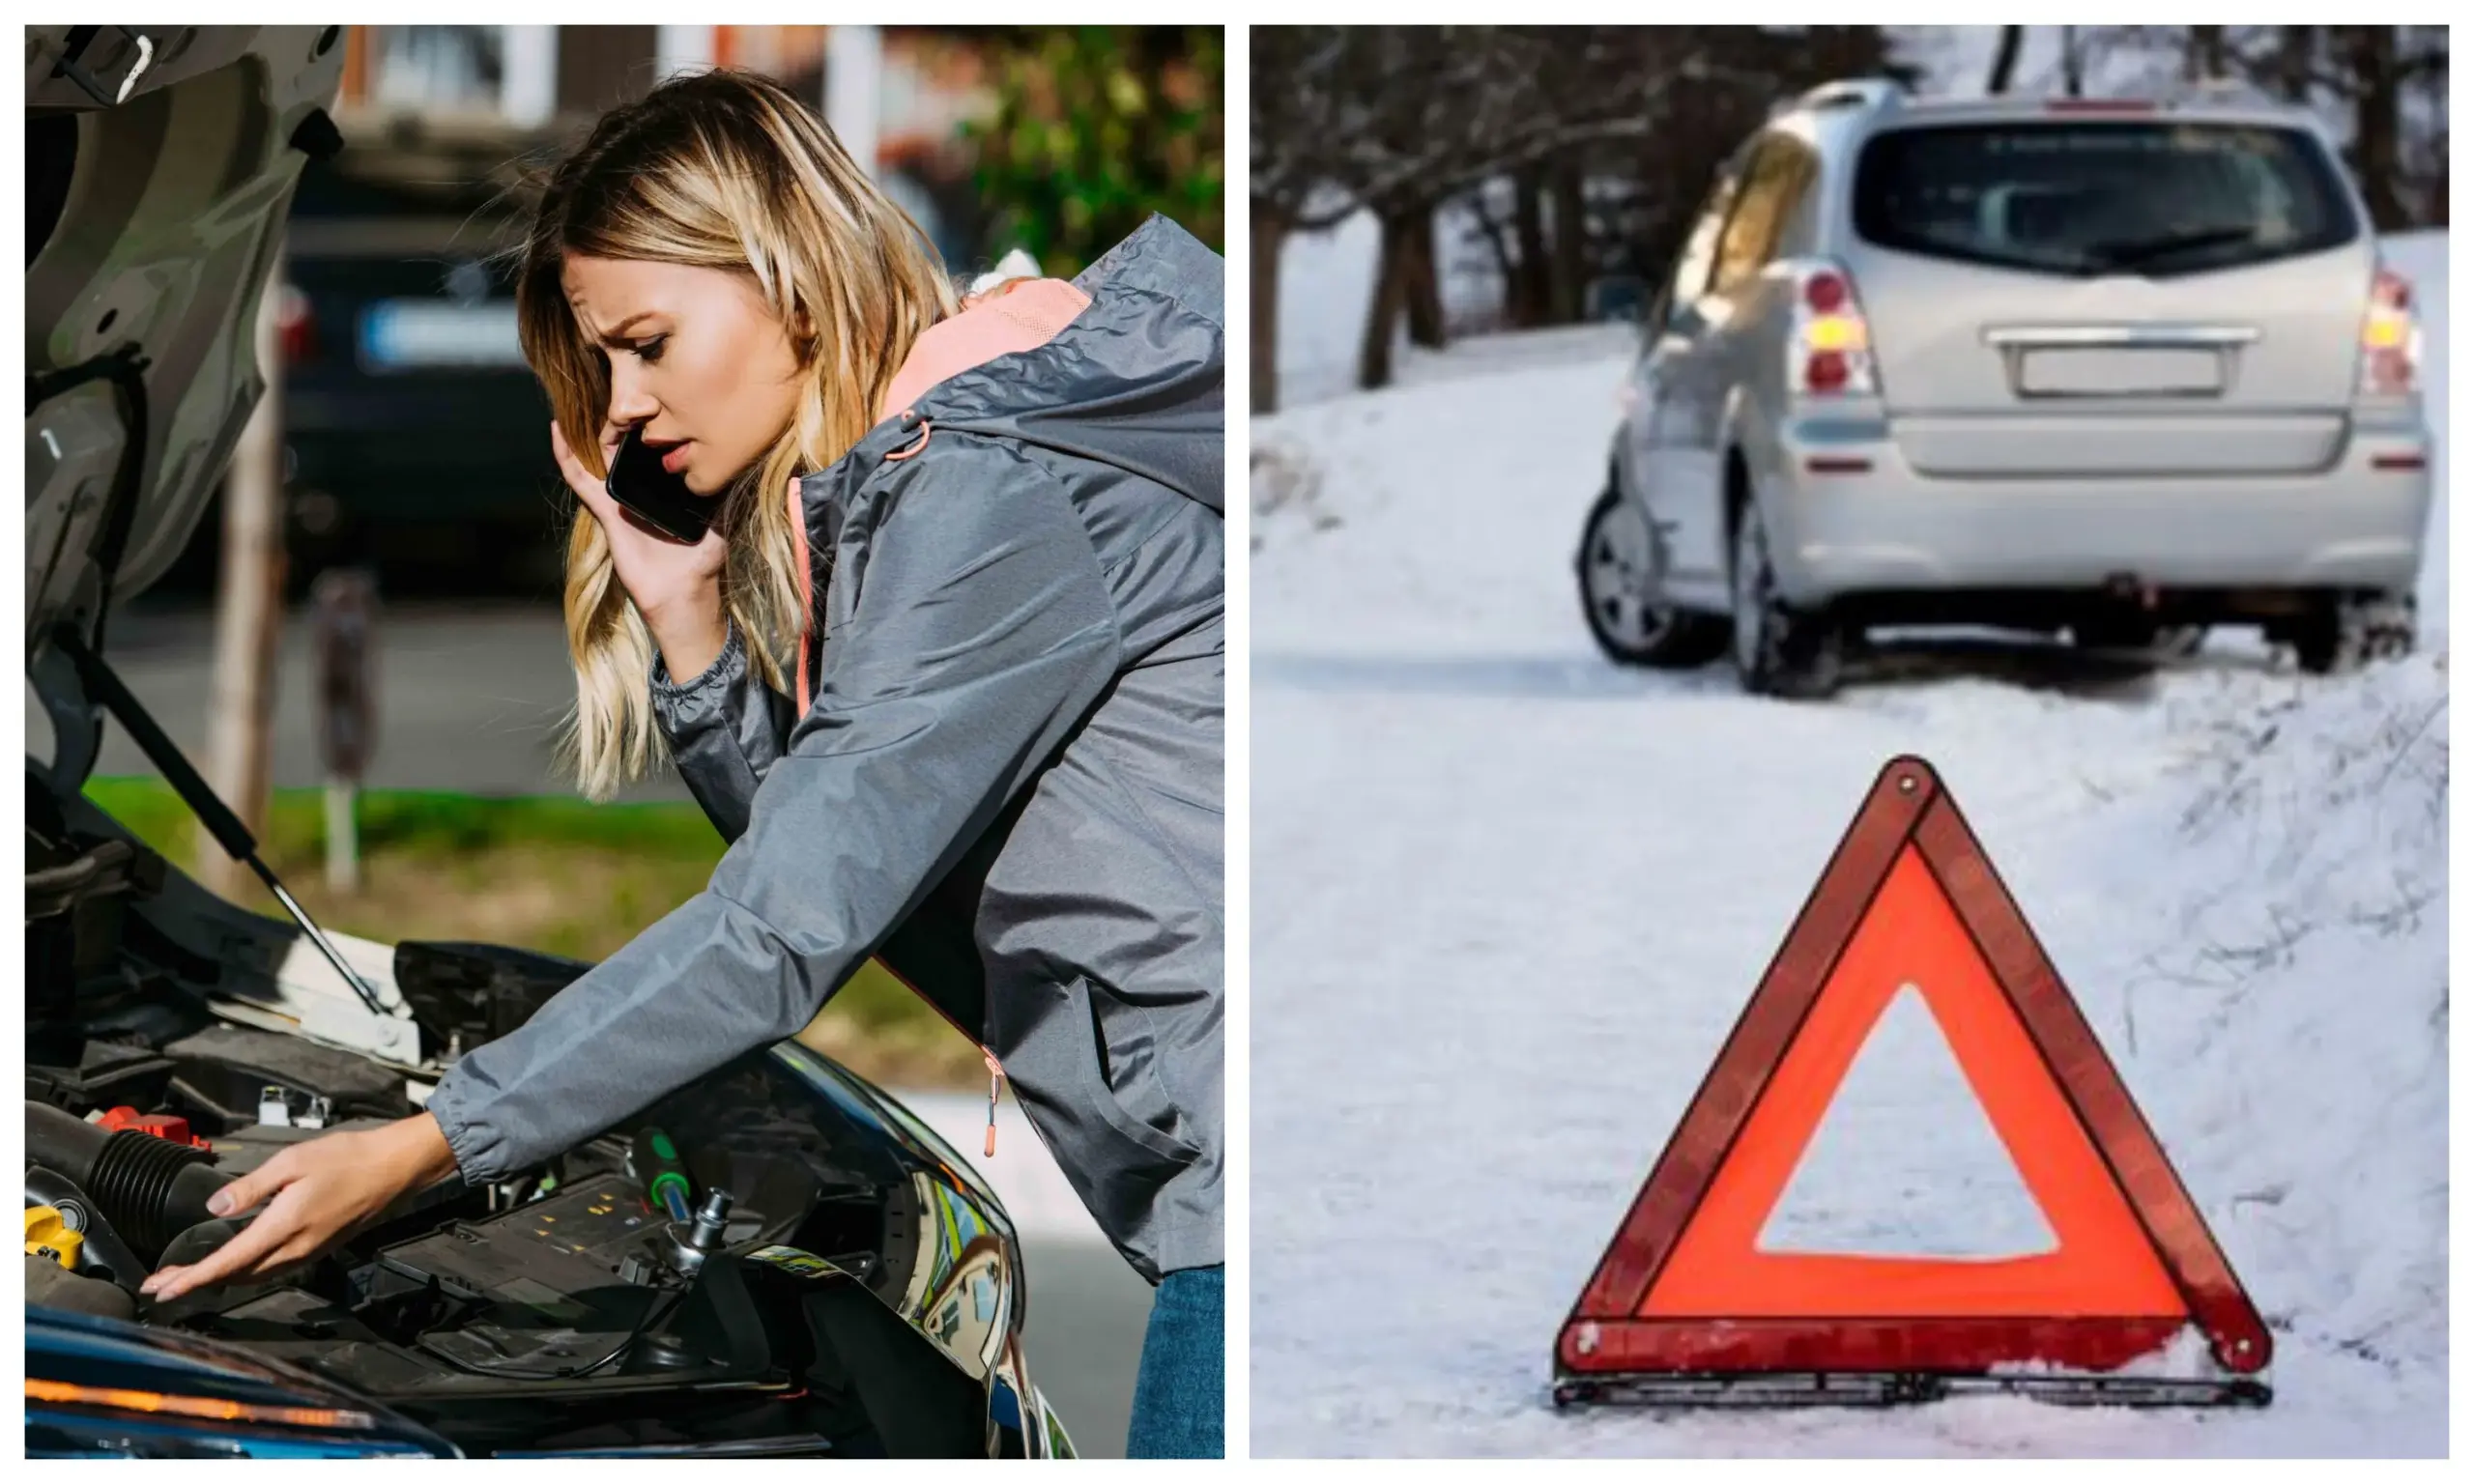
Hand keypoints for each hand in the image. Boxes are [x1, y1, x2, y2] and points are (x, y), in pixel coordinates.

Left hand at [138, 1114, 460, 1302]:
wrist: (394, 1168)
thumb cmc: (348, 1158)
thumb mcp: (292, 1162)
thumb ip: (251, 1187)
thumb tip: (215, 1206)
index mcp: (283, 1228)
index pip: (227, 1263)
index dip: (191, 1278)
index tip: (161, 1290)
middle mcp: (295, 1250)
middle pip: (236, 1277)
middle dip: (196, 1282)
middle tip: (160, 1284)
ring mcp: (308, 1253)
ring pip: (254, 1277)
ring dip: (219, 1279)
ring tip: (188, 1276)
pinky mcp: (318, 1249)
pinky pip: (272, 1270)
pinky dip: (244, 1272)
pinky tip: (233, 1264)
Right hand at [552, 418, 729, 630]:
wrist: (682, 593)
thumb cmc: (702, 560)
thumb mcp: (719, 519)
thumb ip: (723, 492)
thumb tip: (741, 463)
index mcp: (665, 487)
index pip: (655, 448)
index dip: (653, 424)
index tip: (657, 399)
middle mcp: (642, 488)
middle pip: (626, 445)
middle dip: (626, 419)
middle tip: (631, 396)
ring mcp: (620, 497)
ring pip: (600, 455)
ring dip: (596, 428)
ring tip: (595, 400)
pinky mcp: (606, 510)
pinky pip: (580, 480)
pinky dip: (565, 455)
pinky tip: (556, 430)